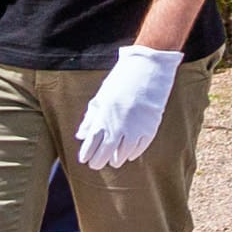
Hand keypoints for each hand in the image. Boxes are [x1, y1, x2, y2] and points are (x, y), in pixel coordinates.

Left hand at [74, 44, 182, 169]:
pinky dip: (132, 154)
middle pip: (104, 155)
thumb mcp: (102, 96)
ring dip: (116, 160)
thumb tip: (81, 136)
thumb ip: (91, 118)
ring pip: (122, 156)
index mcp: (102, 118)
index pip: (90, 146)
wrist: (148, 67)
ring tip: (113, 160)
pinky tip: (128, 154)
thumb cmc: (122, 80)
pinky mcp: (150, 129)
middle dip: (98, 162)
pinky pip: (139, 149)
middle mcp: (117, 127)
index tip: (85, 159)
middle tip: (96, 163)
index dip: (87, 155)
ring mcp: (135, 129)